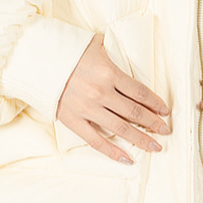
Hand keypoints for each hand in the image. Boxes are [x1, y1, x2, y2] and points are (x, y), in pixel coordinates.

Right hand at [56, 33, 170, 163]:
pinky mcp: (74, 121)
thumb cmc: (67, 50)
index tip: (165, 111)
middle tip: (166, 131)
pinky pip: (96, 140)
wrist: (37, 60)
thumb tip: (123, 46)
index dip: (156, 103)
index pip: (140, 92)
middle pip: (135, 112)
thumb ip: (112, 49)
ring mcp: (88, 109)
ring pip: (121, 129)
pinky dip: (113, 151)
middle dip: (153, 123)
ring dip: (141, 139)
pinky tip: (128, 159)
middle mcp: (101, 92)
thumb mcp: (94, 44)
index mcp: (109, 73)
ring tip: (155, 146)